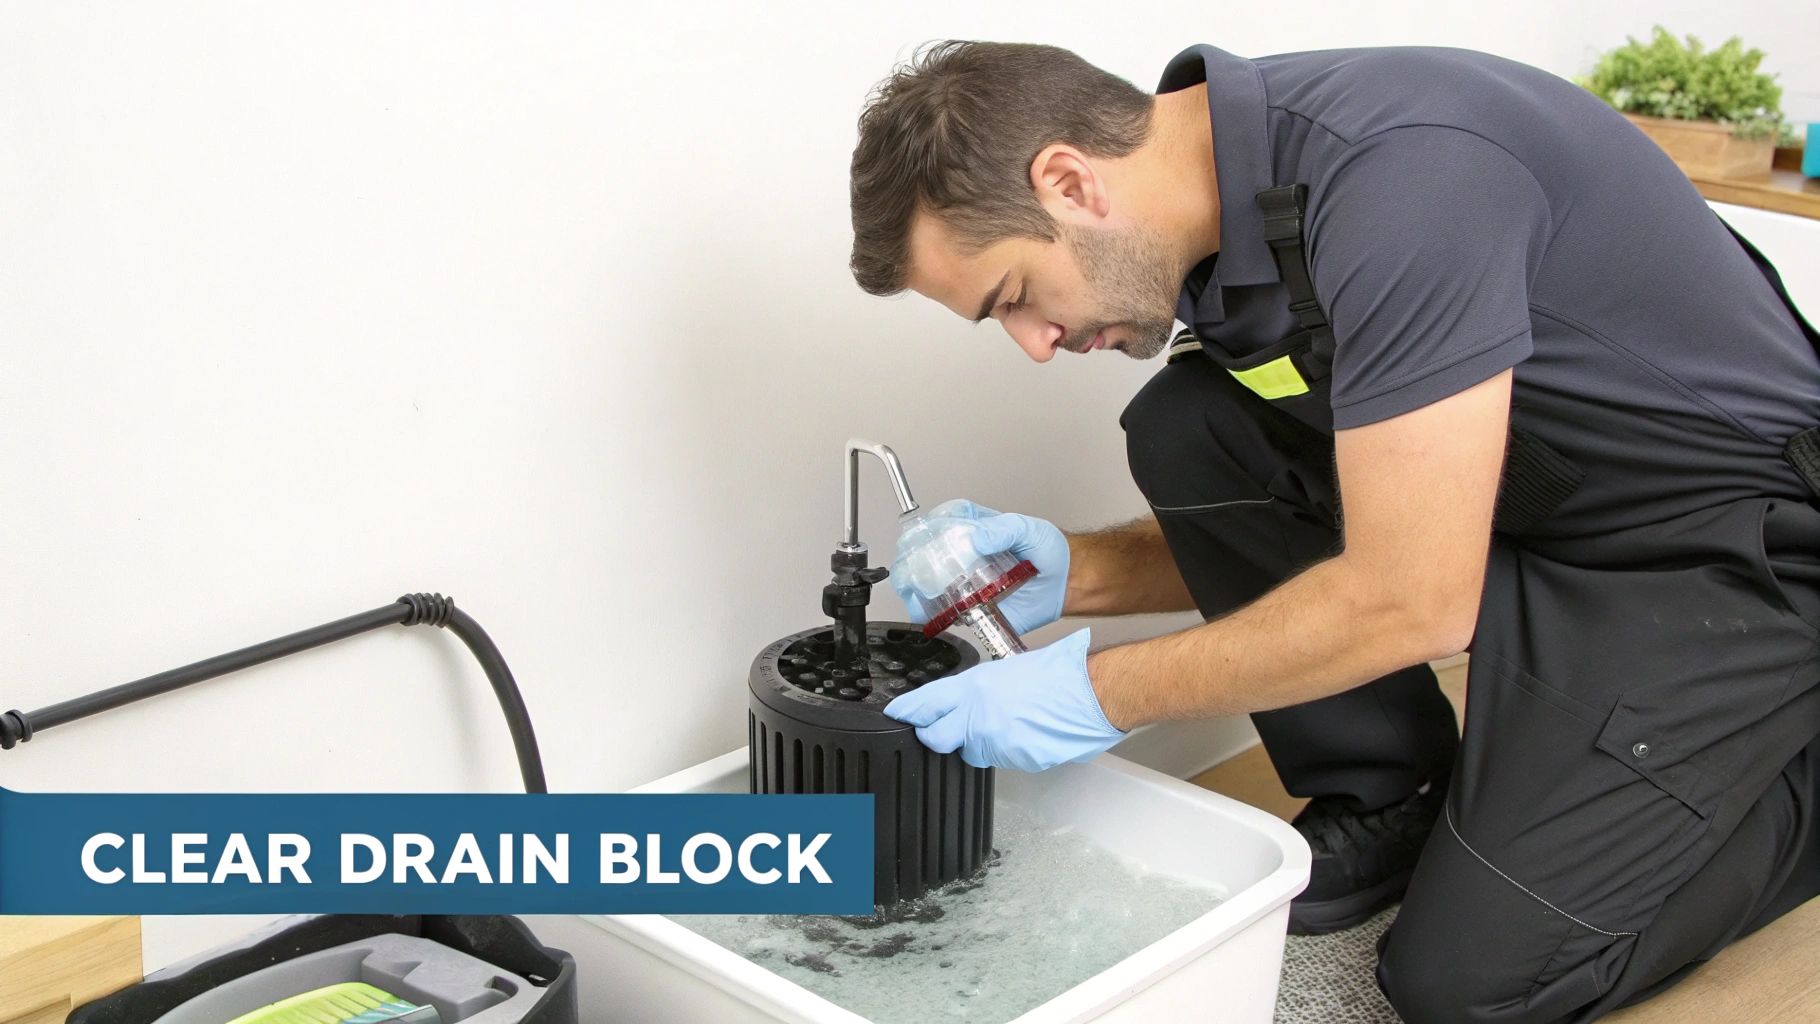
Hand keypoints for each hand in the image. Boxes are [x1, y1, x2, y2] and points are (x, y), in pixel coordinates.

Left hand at [882, 629, 1123, 771]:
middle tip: (940, 732)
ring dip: (981, 744)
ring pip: (972, 752)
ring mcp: (995, 742)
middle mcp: (978, 715)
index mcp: (973, 687)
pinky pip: (1002, 761)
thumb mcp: (1009, 668)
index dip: (907, 712)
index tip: (896, 715)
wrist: (1093, 693)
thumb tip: (964, 700)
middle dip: (935, 737)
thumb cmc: (1060, 674)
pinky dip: (1009, 751)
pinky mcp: (1015, 762)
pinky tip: (1026, 734)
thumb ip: (980, 688)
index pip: (925, 703)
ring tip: (1009, 724)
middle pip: (936, 738)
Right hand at [889, 499, 1069, 634]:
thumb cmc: (1049, 550)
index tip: (915, 540)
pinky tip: (929, 614)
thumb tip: (977, 538)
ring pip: (927, 587)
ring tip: (916, 596)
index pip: (937, 526)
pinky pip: (946, 614)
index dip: (921, 532)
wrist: (1068, 582)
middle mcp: (963, 557)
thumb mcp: (1027, 529)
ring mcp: (965, 584)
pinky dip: (932, 616)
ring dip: (915, 591)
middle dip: (910, 565)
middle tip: (911, 573)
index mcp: (973, 530)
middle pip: (923, 557)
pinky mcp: (973, 609)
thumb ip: (1003, 530)